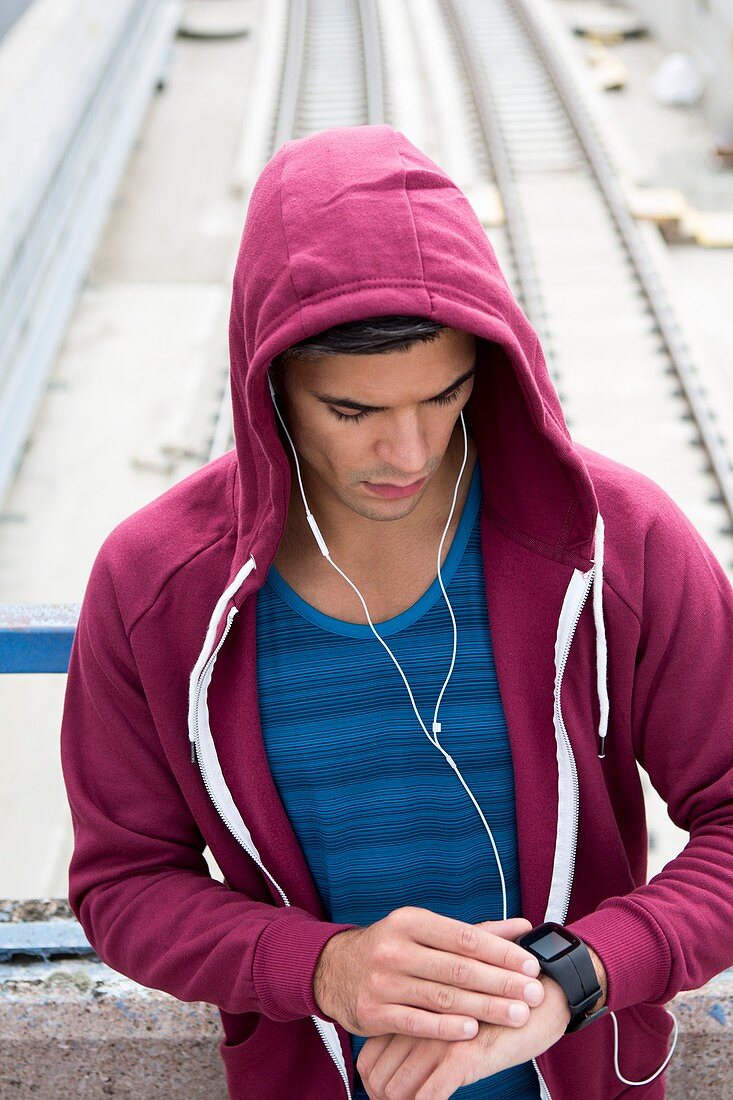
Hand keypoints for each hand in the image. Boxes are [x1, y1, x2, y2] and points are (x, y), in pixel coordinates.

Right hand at [312, 908, 543, 1041]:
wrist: (334, 970)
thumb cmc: (392, 948)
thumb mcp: (425, 931)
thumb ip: (475, 932)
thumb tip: (523, 927)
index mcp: (411, 921)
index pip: (465, 937)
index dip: (501, 952)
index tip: (531, 965)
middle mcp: (394, 948)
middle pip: (458, 968)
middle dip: (501, 983)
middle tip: (534, 995)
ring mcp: (382, 981)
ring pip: (441, 997)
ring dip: (484, 1008)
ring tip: (516, 1015)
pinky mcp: (373, 1012)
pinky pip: (416, 1022)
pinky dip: (445, 1028)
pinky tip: (472, 1031)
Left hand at [357, 973, 570, 1099]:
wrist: (543, 990)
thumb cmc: (499, 1002)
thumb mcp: (456, 1011)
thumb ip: (428, 1027)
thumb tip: (403, 1065)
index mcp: (412, 1008)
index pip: (370, 1056)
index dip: (372, 1082)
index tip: (385, 1094)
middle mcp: (418, 1019)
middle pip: (377, 1074)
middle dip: (384, 1098)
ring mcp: (438, 1036)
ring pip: (398, 1089)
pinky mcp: (462, 1053)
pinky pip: (430, 1095)